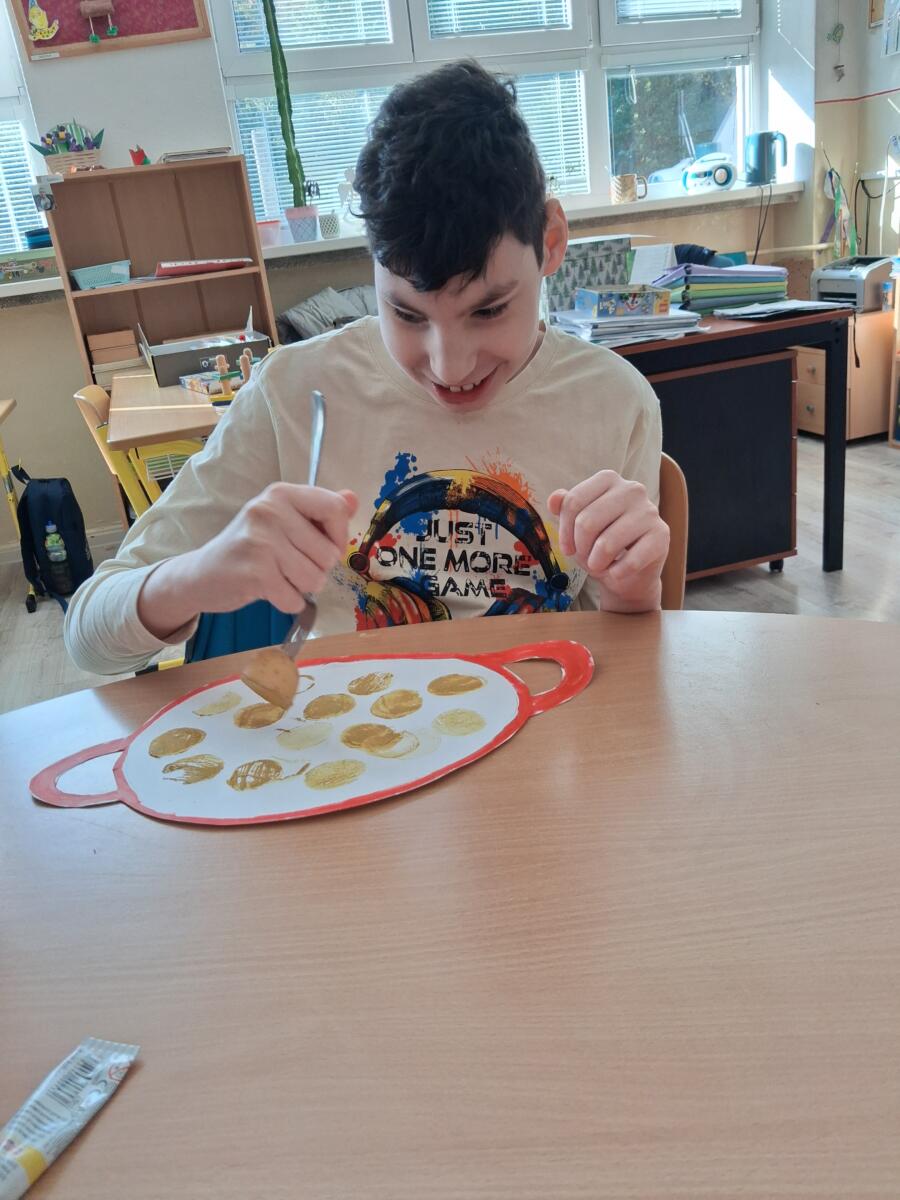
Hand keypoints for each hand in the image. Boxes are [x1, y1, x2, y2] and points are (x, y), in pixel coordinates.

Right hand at [139, 484, 357, 638]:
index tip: (323, 547)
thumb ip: (319, 511)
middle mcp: (270, 510)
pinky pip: (295, 599)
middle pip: (329, 553)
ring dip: (301, 587)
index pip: (335, 509)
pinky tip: (268, 591)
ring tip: (278, 577)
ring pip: (315, 579)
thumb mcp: (283, 521)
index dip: (338, 537)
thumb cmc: (249, 548)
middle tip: (288, 565)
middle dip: (316, 569)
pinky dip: (287, 602)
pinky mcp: (255, 573)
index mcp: (281, 494)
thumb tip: (353, 499)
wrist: (200, 575)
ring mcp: (261, 541)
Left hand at [548, 471, 668, 611]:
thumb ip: (565, 508)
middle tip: (585, 559)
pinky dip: (617, 573)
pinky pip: (630, 561)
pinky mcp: (661, 534)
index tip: (567, 548)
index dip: (564, 531)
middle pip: (587, 522)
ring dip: (597, 563)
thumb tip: (554, 499)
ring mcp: (650, 510)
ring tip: (600, 565)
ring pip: (607, 543)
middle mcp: (632, 489)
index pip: (573, 502)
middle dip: (580, 549)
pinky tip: (617, 572)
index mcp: (608, 479)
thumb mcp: (576, 525)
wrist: (628, 572)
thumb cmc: (599, 543)